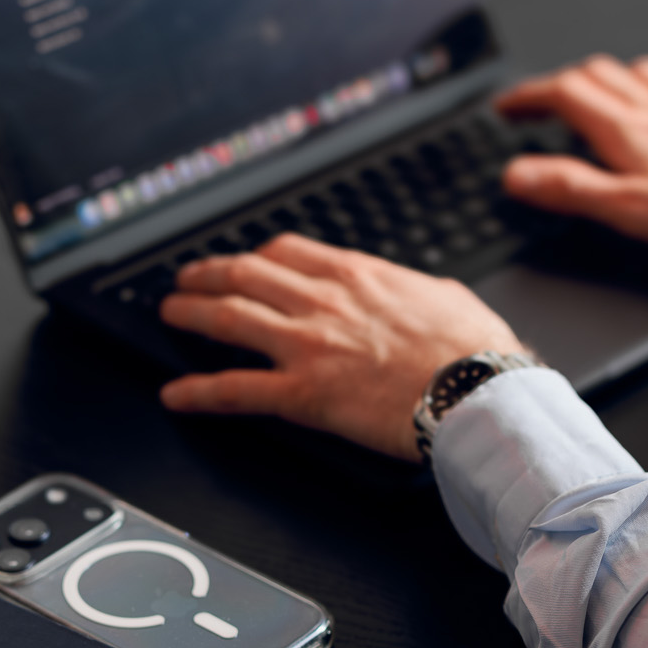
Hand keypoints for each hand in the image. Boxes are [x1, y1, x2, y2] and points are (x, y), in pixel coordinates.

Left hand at [158, 234, 523, 460]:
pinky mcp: (302, 394)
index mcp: (356, 274)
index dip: (255, 255)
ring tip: (169, 313)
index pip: (285, 252)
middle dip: (207, 274)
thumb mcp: (446, 296)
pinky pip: (235, 389)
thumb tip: (418, 292)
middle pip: (245, 276)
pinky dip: (198, 392)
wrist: (478, 391)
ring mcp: (306, 346)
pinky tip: (175, 395)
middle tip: (187, 279)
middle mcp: (322, 302)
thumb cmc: (474, 351)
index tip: (244, 261)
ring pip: (228, 319)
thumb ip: (415, 290)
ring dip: (190, 314)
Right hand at [495, 54, 647, 255]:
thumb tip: (518, 174)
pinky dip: (637, 81)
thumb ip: (571, 188)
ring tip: (582, 97)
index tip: (505, 108)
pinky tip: (647, 100)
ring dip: (595, 78)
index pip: (563, 92)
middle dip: (554, 85)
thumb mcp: (631, 210)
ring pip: (628, 72)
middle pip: (591, 75)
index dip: (527, 95)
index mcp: (627, 129)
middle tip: (533, 105)